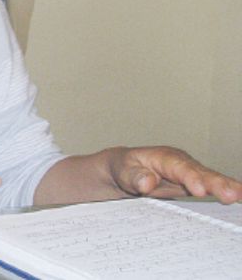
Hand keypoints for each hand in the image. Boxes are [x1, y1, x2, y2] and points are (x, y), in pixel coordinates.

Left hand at [109, 146, 241, 202]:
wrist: (124, 169)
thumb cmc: (123, 169)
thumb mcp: (122, 171)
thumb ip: (134, 176)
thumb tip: (147, 182)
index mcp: (164, 157)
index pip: (179, 168)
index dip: (190, 178)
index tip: (198, 190)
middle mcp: (182, 163)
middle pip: (201, 172)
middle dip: (216, 183)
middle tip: (230, 195)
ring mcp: (191, 172)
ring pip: (211, 179)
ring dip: (227, 187)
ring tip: (240, 195)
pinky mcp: (195, 183)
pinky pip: (213, 186)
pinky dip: (227, 189)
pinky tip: (241, 195)